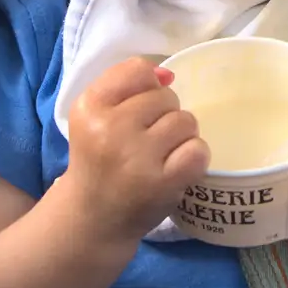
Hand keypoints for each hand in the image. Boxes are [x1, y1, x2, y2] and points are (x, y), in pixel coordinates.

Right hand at [60, 57, 210, 242]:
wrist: (92, 217)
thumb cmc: (98, 159)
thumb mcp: (94, 114)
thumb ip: (126, 83)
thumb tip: (168, 73)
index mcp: (89, 107)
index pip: (137, 69)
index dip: (148, 85)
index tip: (140, 108)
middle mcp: (110, 128)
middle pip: (166, 96)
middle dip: (163, 114)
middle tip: (146, 140)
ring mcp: (137, 157)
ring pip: (185, 121)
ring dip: (180, 136)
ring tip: (161, 154)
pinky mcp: (161, 183)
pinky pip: (198, 150)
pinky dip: (194, 156)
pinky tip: (177, 166)